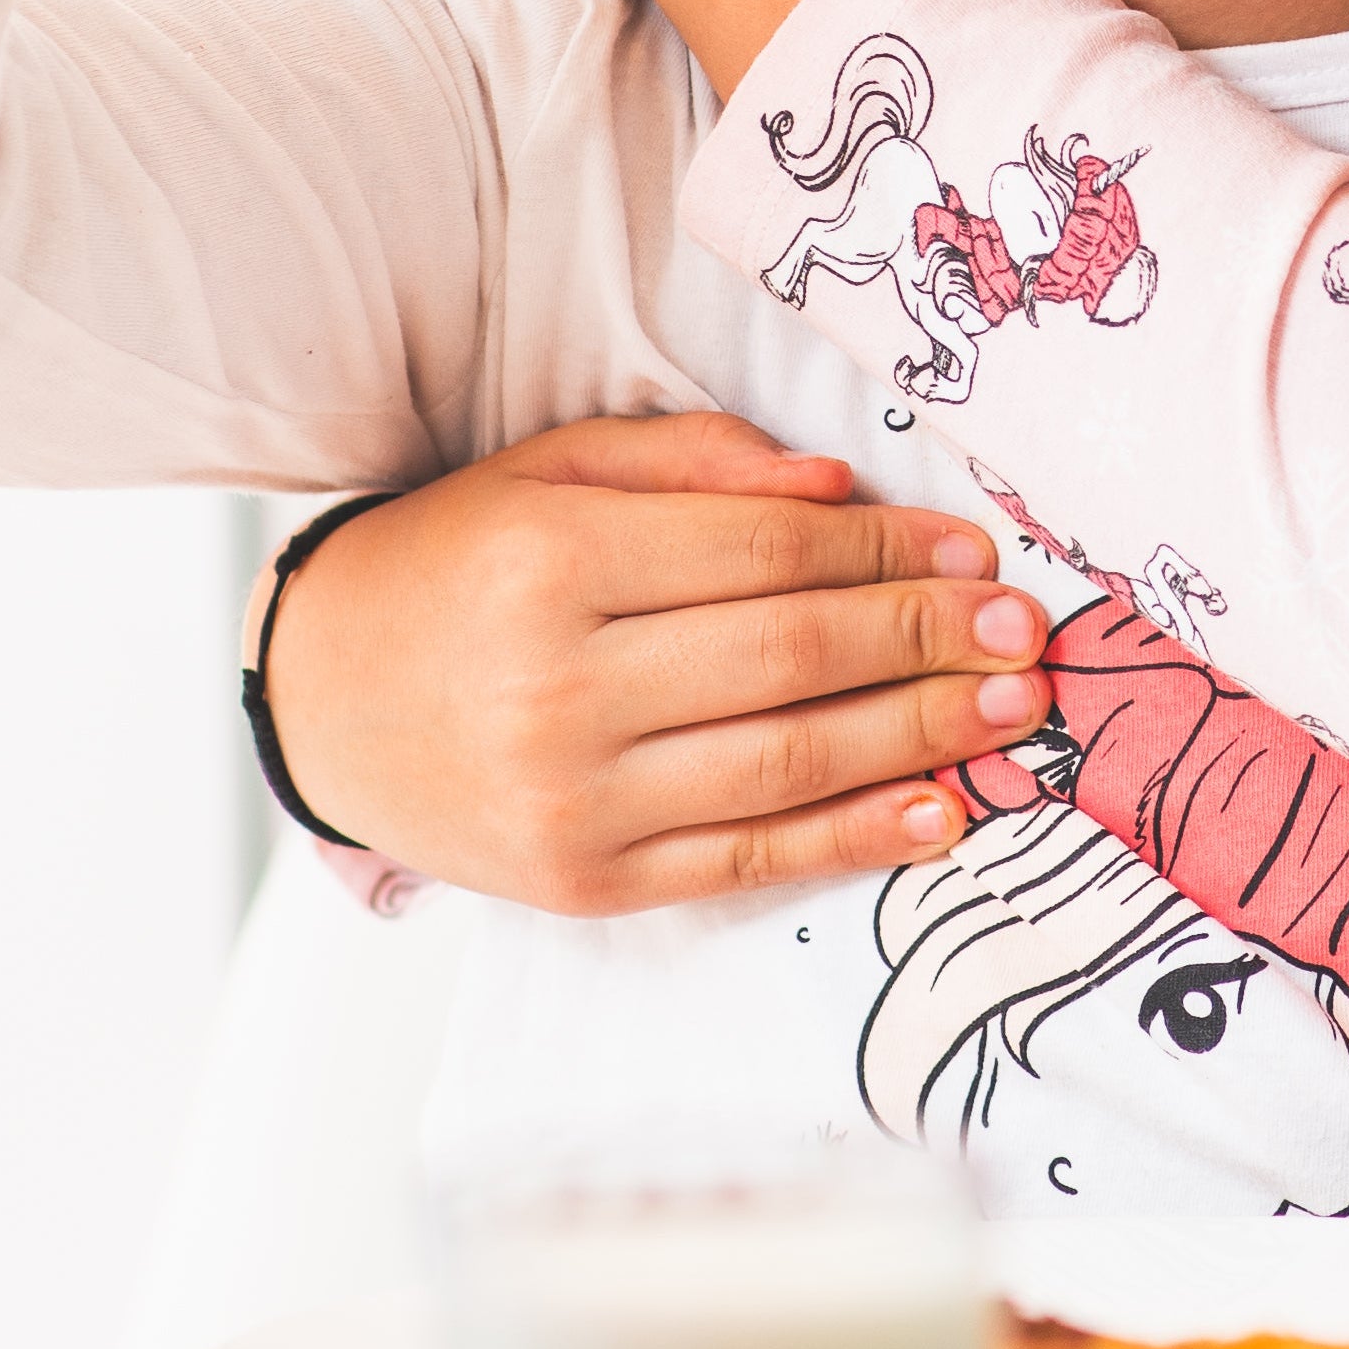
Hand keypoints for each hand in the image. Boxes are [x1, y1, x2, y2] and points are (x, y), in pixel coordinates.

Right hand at [261, 413, 1054, 908]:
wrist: (325, 696)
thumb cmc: (458, 564)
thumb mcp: (552, 470)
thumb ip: (694, 463)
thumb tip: (840, 489)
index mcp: (554, 561)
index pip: (767, 554)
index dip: (888, 554)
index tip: (973, 554)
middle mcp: (560, 685)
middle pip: (791, 656)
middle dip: (926, 642)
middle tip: (1023, 632)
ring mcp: (570, 798)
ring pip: (783, 762)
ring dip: (917, 737)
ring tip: (1007, 712)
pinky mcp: (581, 885)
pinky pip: (743, 860)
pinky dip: (851, 840)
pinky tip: (935, 812)